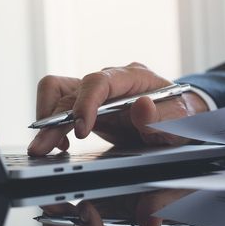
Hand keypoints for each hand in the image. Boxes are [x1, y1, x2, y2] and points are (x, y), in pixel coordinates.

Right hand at [27, 63, 208, 155]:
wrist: (178, 118)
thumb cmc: (181, 115)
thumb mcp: (180, 121)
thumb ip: (163, 117)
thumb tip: (142, 106)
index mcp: (133, 77)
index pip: (99, 81)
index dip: (85, 103)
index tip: (82, 130)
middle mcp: (110, 80)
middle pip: (69, 90)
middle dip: (53, 120)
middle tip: (43, 148)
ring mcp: (96, 93)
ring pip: (56, 94)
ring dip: (46, 121)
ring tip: (44, 148)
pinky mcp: (87, 106)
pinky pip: (58, 105)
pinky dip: (52, 124)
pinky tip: (61, 147)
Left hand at [41, 189, 191, 225]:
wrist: (182, 163)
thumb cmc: (184, 181)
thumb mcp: (180, 187)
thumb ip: (165, 204)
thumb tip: (149, 224)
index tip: (85, 207)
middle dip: (57, 225)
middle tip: (50, 200)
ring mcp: (102, 220)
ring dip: (54, 208)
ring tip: (46, 185)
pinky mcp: (95, 203)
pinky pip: (67, 207)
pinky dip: (60, 191)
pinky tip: (56, 174)